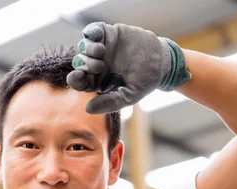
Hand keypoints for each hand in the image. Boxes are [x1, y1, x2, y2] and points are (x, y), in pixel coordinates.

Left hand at [66, 22, 190, 113]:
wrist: (162, 61)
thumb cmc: (144, 82)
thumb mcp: (129, 96)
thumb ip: (110, 103)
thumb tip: (87, 109)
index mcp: (96, 81)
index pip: (79, 81)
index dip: (75, 79)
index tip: (76, 76)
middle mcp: (94, 65)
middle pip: (78, 63)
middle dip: (84, 64)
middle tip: (99, 65)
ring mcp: (100, 49)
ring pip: (83, 47)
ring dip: (87, 49)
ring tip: (101, 51)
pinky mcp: (107, 34)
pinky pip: (93, 31)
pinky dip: (91, 32)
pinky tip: (96, 35)